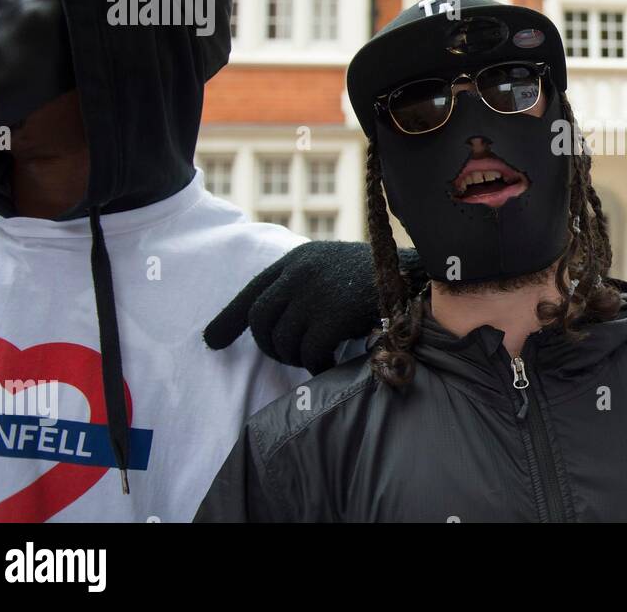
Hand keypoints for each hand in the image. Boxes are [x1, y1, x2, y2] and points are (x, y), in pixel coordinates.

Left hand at [203, 241, 423, 374]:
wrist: (414, 274)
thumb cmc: (376, 276)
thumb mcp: (332, 267)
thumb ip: (302, 284)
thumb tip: (271, 318)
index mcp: (298, 260)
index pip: (252, 292)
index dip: (228, 319)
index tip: (211, 341)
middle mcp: (300, 273)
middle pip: (260, 320)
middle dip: (268, 346)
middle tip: (288, 357)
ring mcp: (315, 293)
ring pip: (283, 340)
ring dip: (295, 357)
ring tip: (314, 358)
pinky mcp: (332, 315)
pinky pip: (309, 352)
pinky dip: (316, 365)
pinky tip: (329, 365)